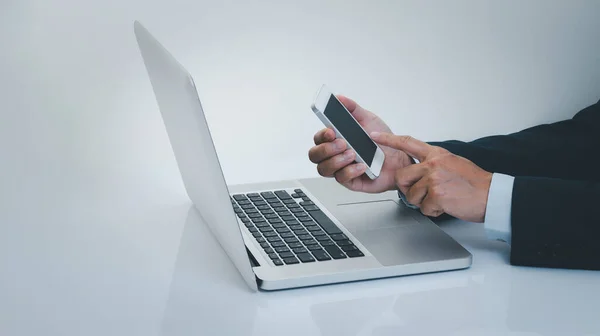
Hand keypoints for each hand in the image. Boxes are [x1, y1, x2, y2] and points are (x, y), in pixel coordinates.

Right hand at [308, 96, 412, 192]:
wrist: (400, 159)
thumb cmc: (382, 142)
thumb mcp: (368, 119)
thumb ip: (352, 109)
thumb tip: (339, 98)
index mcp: (336, 139)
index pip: (319, 139)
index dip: (321, 135)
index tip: (331, 131)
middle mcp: (335, 155)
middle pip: (315, 155)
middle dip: (326, 149)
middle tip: (343, 143)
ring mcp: (341, 169)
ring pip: (324, 169)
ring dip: (336, 160)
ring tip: (353, 154)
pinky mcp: (350, 181)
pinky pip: (341, 179)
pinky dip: (350, 171)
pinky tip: (362, 165)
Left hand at [371, 132, 492, 221]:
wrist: (491, 195)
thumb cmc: (474, 183)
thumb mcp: (453, 163)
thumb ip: (434, 164)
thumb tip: (419, 171)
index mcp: (436, 154)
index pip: (407, 143)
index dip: (389, 140)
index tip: (375, 137)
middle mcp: (433, 164)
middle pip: (402, 176)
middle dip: (408, 189)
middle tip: (422, 193)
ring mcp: (434, 178)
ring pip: (412, 195)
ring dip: (424, 202)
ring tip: (442, 199)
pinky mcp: (437, 194)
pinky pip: (424, 207)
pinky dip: (434, 211)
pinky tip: (446, 205)